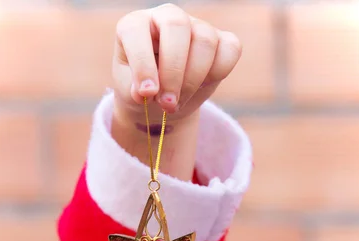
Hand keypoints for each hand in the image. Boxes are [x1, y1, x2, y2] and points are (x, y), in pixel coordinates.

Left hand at [112, 3, 241, 119]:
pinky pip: (230, 49)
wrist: (161, 101)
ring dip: (193, 80)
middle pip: (177, 26)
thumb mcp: (129, 92)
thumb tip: (145, 93)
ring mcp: (197, 26)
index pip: (137, 30)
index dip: (143, 63)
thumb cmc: (142, 90)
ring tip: (177, 103)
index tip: (147, 94)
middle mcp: (167, 17)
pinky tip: (200, 87)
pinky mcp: (221, 40)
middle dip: (173, 71)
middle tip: (166, 104)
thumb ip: (132, 89)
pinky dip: (218, 73)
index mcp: (135, 25)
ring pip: (205, 41)